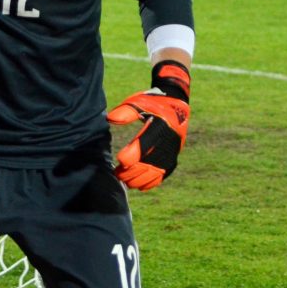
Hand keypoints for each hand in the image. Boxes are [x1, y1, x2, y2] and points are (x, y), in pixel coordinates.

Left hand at [107, 60, 190, 190]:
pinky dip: (151, 183)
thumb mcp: (138, 102)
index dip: (130, 156)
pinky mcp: (173, 157)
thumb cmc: (153, 102)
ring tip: (124, 180)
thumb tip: (110, 119)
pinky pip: (163, 175)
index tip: (119, 159)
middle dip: (130, 172)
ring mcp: (172, 151)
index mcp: (159, 126)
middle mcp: (167, 141)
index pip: (143, 146)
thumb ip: (125, 112)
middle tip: (116, 173)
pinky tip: (139, 185)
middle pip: (147, 163)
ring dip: (138, 179)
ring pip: (154, 173)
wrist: (176, 103)